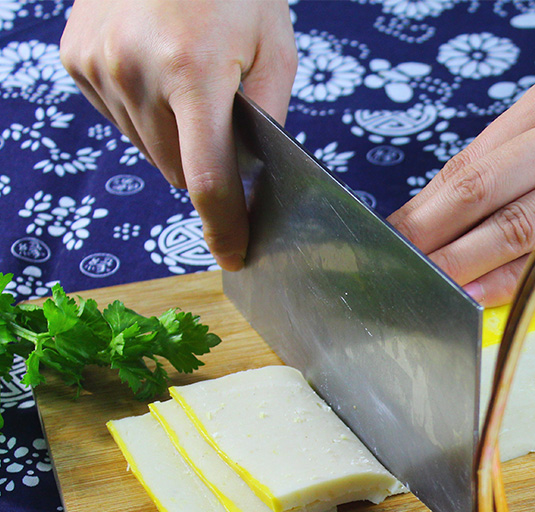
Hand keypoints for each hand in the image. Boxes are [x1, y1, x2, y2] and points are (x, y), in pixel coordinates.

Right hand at [60, 0, 296, 270]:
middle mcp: (136, 73)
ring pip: (147, 150)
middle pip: (176, 171)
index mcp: (193, 73)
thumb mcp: (273, 48)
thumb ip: (266, 119)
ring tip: (187, 82)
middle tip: (219, 121)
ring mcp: (99, 65)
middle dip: (204, 165)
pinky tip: (156, 70)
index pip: (208, 181)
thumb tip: (253, 180)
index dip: (224, 226)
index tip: (234, 255)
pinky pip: (119, 119)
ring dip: (173, 139)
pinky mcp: (76, 57)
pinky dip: (143, 112)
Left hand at [388, 67, 534, 306]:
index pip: (476, 158)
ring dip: (466, 261)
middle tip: (395, 266)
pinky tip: (486, 297)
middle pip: (489, 186)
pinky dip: (521, 280)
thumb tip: (448, 213)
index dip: (428, 204)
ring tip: (429, 287)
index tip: (396, 237)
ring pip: (524, 223)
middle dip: (432, 233)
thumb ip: (521, 162)